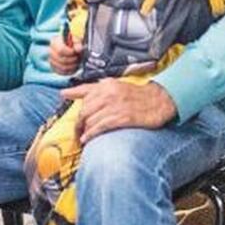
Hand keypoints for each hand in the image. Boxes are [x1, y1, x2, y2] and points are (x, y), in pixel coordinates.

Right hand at [49, 35, 82, 74]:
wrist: (72, 47)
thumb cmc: (74, 42)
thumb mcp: (77, 39)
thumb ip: (78, 43)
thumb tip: (78, 49)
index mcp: (55, 42)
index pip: (61, 50)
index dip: (70, 53)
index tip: (76, 52)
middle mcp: (51, 51)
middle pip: (62, 60)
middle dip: (73, 59)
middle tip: (79, 57)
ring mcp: (51, 60)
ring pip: (63, 68)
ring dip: (73, 65)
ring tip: (78, 61)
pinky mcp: (54, 68)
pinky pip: (62, 72)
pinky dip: (70, 71)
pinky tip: (75, 66)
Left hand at [60, 79, 176, 143]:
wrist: (160, 101)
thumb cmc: (136, 95)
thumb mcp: (114, 86)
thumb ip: (90, 89)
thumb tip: (65, 92)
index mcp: (106, 85)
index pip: (83, 92)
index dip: (72, 102)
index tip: (68, 108)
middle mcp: (109, 94)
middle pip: (84, 110)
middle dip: (78, 123)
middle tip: (77, 131)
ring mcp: (116, 106)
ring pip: (91, 120)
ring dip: (84, 131)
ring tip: (83, 137)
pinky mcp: (123, 118)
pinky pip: (100, 127)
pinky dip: (91, 134)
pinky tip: (88, 139)